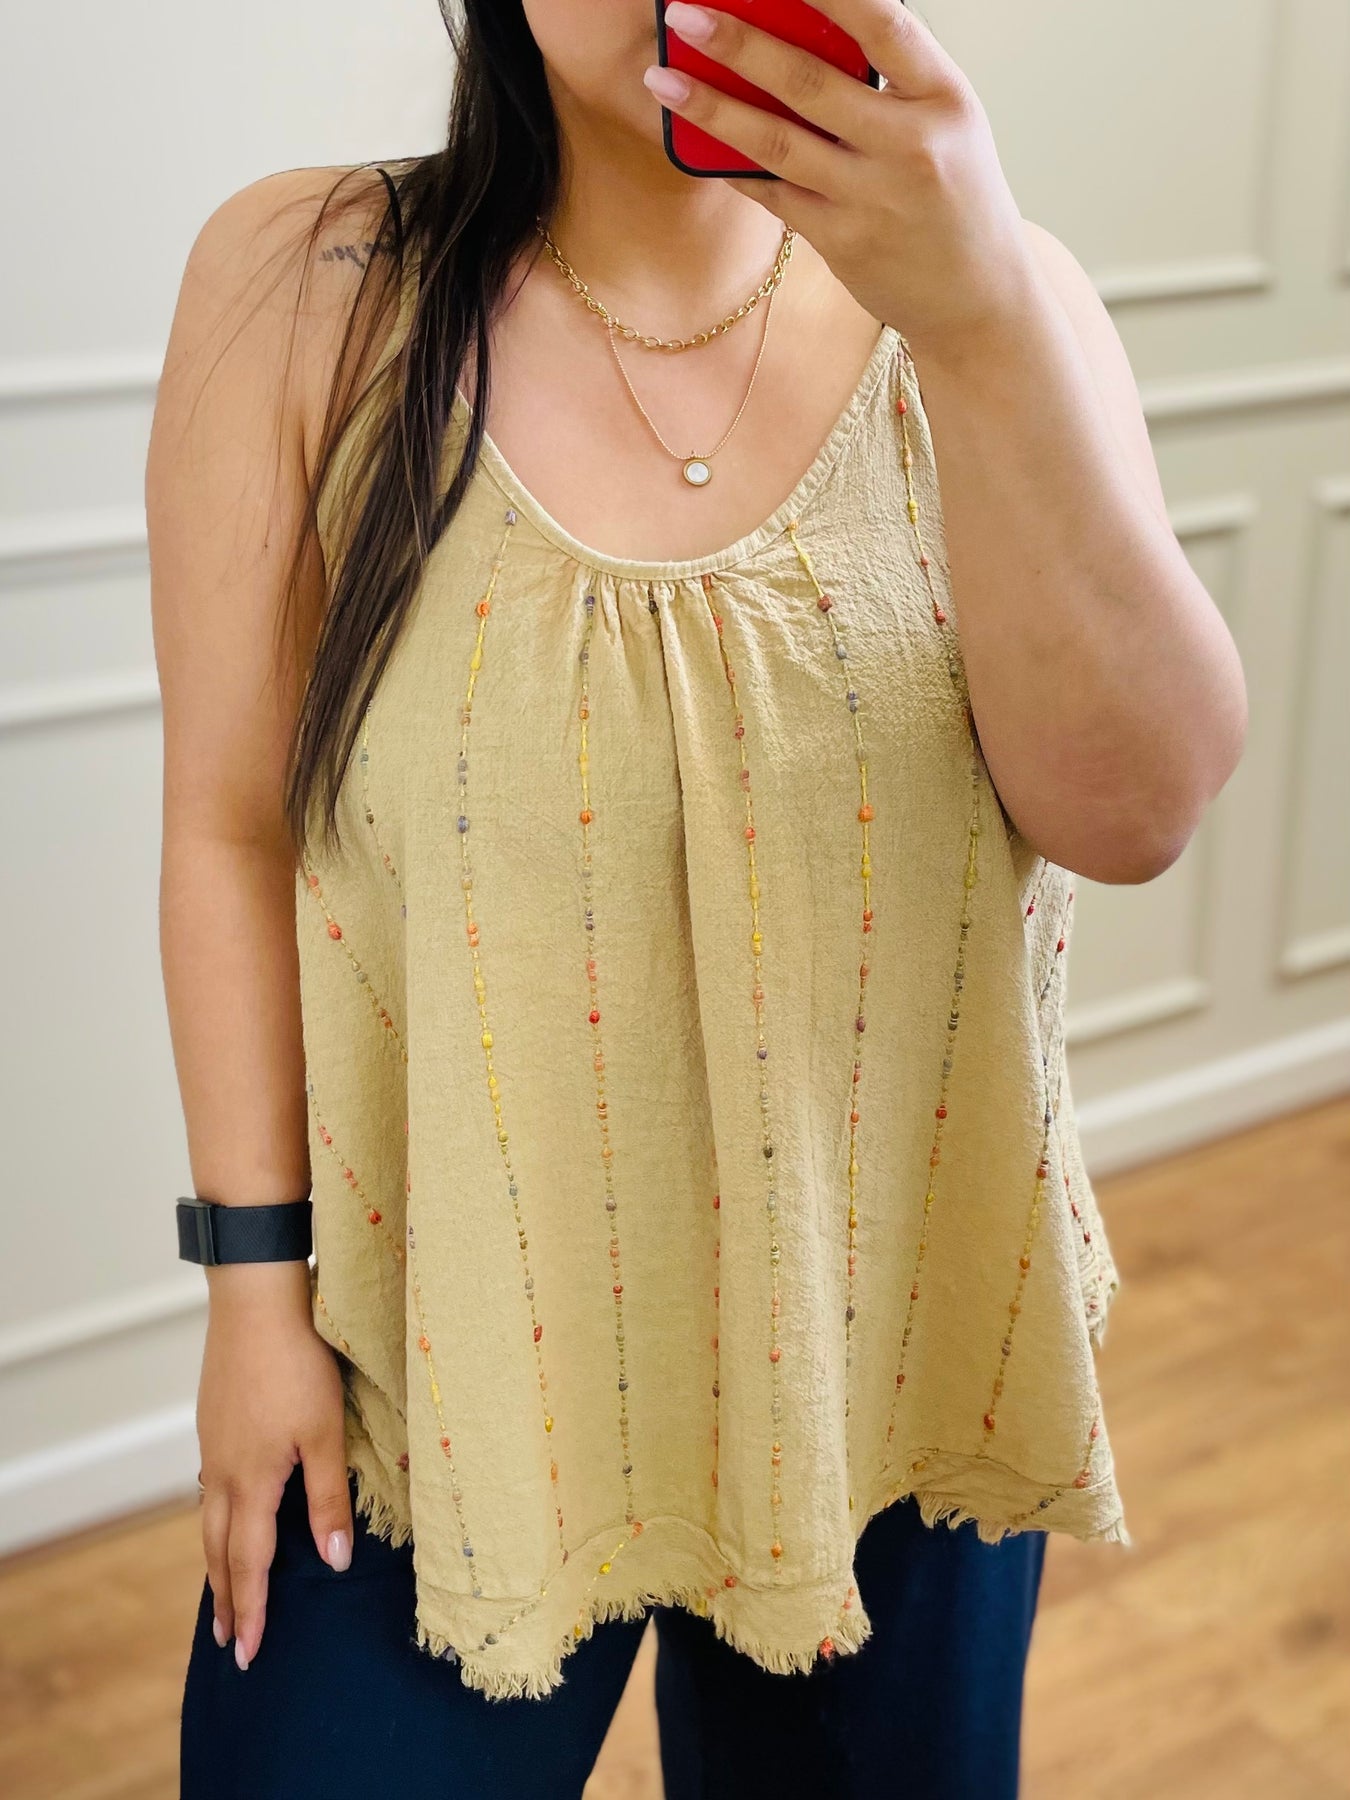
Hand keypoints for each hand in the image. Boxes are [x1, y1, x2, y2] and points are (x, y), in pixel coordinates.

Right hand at [196, 1261, 353, 1669]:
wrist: (256, 1299)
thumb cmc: (299, 1362)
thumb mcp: (325, 1433)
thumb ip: (327, 1501)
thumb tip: (331, 1563)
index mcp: (250, 1482)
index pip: (249, 1562)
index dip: (251, 1609)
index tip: (249, 1652)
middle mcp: (221, 1470)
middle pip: (220, 1548)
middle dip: (227, 1596)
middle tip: (229, 1638)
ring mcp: (213, 1444)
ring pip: (211, 1516)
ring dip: (219, 1558)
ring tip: (224, 1587)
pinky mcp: (214, 1419)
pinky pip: (211, 1484)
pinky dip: (218, 1516)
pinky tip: (230, 1509)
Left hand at [645, 0, 1041, 361]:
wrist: (980, 300)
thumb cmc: (957, 200)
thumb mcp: (946, 126)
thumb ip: (888, 84)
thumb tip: (799, 36)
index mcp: (945, 97)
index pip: (882, 24)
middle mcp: (910, 144)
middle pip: (809, 82)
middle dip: (738, 43)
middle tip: (684, 14)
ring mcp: (873, 198)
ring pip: (776, 143)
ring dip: (712, 108)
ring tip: (663, 77)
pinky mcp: (843, 242)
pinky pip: (774, 195)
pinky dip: (733, 166)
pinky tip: (695, 144)